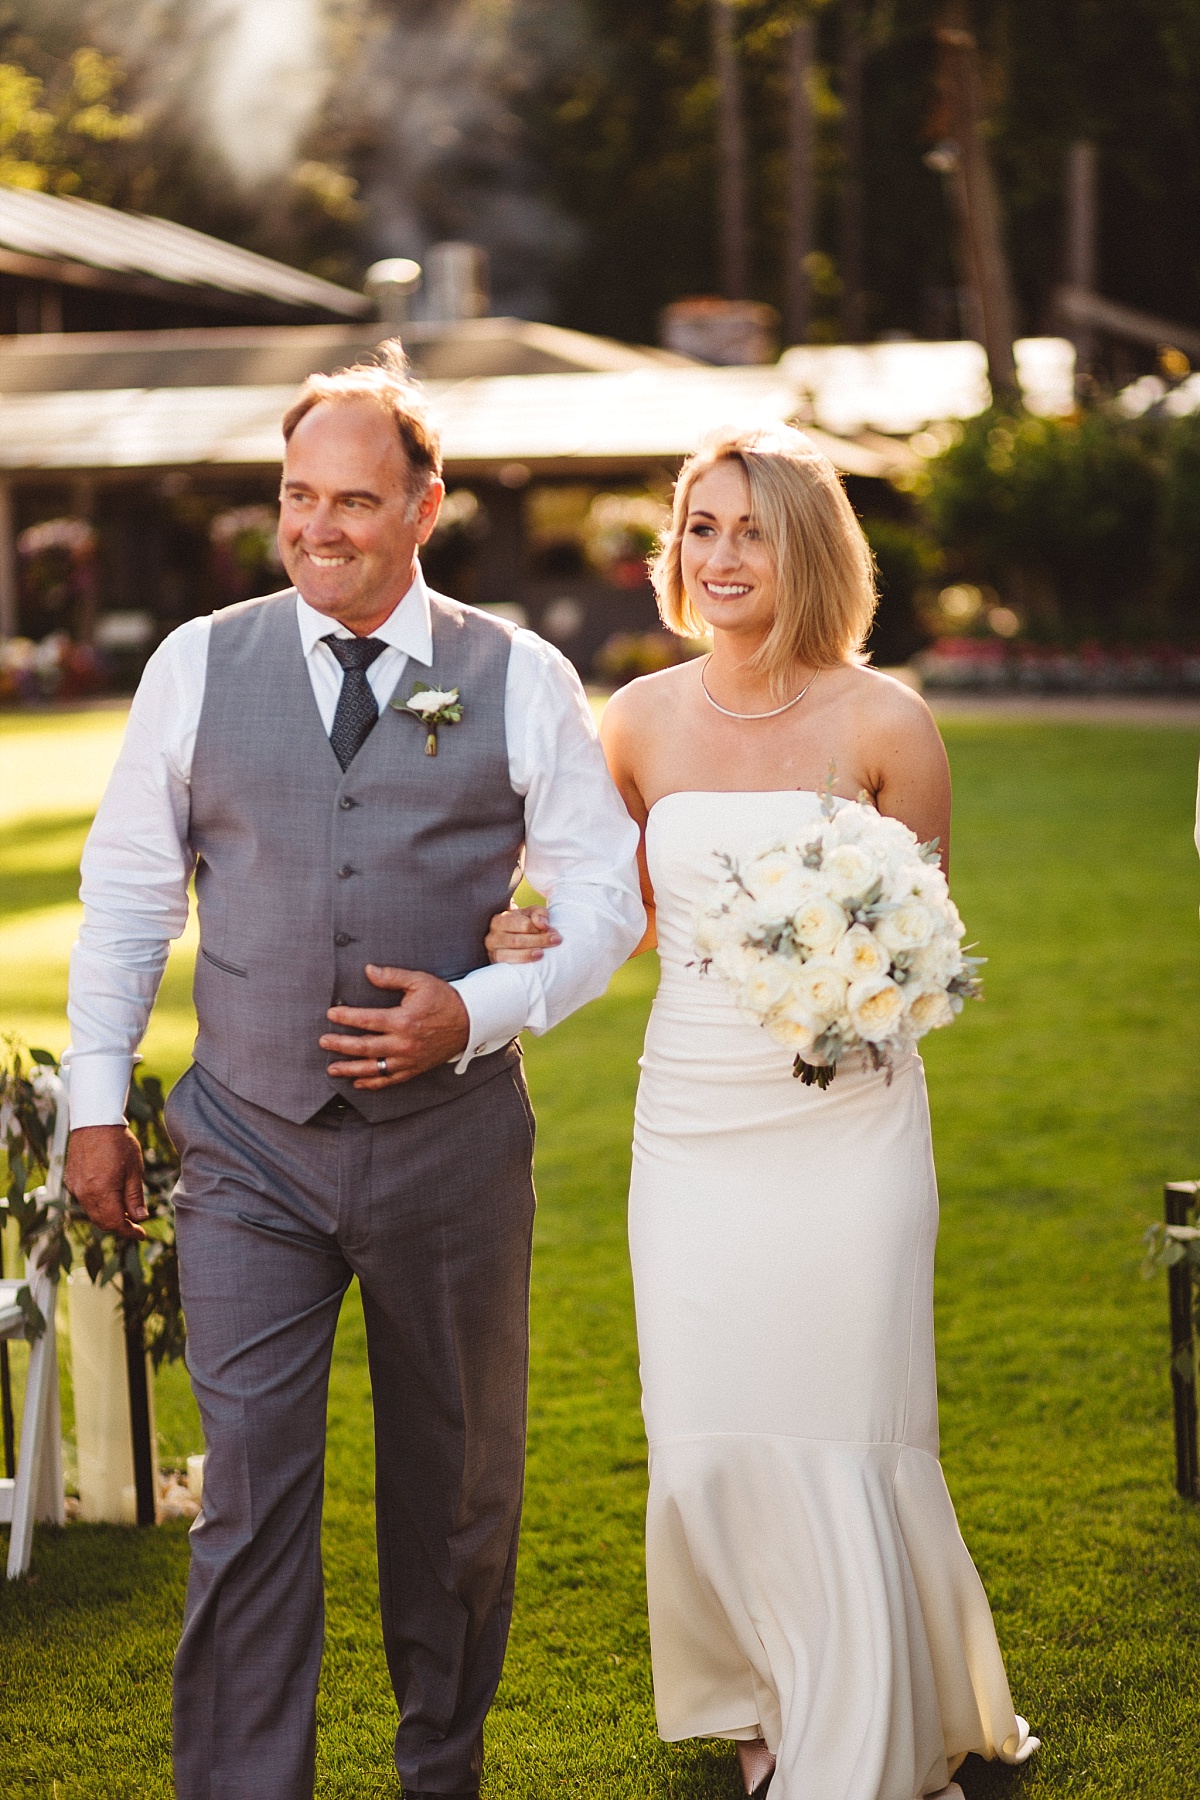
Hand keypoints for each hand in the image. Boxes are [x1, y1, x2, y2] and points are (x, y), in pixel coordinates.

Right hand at [65, 1124, 147, 1240]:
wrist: (94, 1122)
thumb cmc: (119, 1143)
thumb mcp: (134, 1170)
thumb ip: (135, 1197)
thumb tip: (140, 1218)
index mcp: (102, 1192)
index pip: (115, 1223)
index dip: (130, 1231)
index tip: (141, 1234)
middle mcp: (85, 1193)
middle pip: (102, 1222)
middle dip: (119, 1226)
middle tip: (135, 1224)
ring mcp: (75, 1187)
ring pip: (92, 1213)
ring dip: (108, 1216)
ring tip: (125, 1210)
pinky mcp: (71, 1180)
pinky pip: (84, 1200)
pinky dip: (97, 1205)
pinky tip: (110, 1197)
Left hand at [320, 965, 470, 1088]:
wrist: (470, 1021)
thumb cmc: (444, 999)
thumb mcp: (420, 981)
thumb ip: (392, 976)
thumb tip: (368, 971)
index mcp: (403, 1020)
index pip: (367, 1020)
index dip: (346, 1018)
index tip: (331, 1015)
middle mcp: (404, 1043)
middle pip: (364, 1047)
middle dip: (340, 1045)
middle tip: (324, 1042)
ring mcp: (409, 1059)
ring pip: (374, 1068)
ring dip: (350, 1069)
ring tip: (332, 1069)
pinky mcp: (415, 1068)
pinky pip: (390, 1080)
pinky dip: (373, 1083)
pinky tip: (358, 1083)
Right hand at [484, 905, 560, 963]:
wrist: (508, 938)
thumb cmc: (522, 924)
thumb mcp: (530, 914)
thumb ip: (539, 914)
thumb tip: (543, 924)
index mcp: (500, 920)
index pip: (523, 924)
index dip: (540, 929)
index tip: (554, 931)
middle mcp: (492, 935)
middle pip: (517, 940)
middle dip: (539, 941)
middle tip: (556, 941)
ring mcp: (492, 951)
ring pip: (511, 953)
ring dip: (529, 954)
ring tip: (543, 954)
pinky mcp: (495, 963)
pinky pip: (507, 964)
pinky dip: (521, 962)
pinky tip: (533, 963)